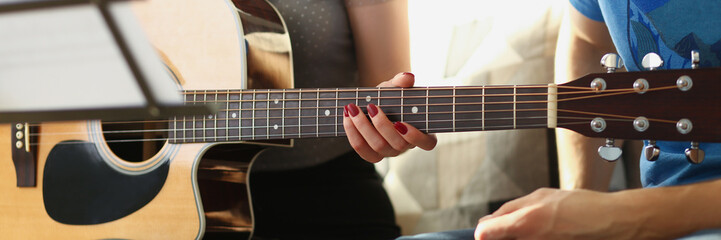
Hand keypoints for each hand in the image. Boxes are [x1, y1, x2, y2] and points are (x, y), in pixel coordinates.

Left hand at [343, 72, 436, 162]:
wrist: (373, 104)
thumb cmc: (390, 97)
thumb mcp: (395, 87)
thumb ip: (402, 82)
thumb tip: (407, 77)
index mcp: (421, 131)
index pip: (427, 143)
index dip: (415, 137)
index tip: (400, 122)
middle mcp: (406, 145)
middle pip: (397, 144)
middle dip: (382, 125)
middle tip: (371, 107)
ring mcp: (390, 152)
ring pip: (378, 147)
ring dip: (363, 127)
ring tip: (353, 109)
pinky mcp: (373, 154)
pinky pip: (363, 150)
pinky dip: (353, 134)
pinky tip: (347, 118)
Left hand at [475, 188, 637, 239]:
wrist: (612, 223)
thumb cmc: (581, 206)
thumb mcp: (542, 196)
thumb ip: (511, 208)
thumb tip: (489, 221)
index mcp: (524, 222)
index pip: (485, 232)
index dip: (485, 231)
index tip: (488, 231)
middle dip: (504, 235)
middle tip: (520, 228)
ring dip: (522, 238)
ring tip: (544, 230)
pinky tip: (552, 236)